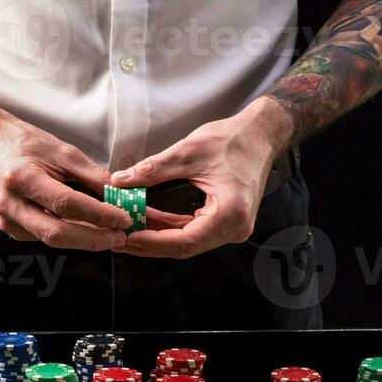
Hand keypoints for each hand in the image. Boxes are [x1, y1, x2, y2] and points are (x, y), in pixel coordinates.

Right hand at [0, 119, 131, 250]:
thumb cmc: (24, 144)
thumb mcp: (62, 151)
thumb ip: (92, 175)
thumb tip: (121, 195)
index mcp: (23, 178)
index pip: (67, 204)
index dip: (98, 215)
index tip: (124, 218)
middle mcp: (11, 204)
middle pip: (57, 233)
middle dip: (93, 239)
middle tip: (120, 237)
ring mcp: (7, 220)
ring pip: (52, 240)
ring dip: (85, 240)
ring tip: (111, 236)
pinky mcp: (10, 228)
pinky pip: (45, 237)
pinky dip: (70, 236)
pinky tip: (88, 232)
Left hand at [110, 99, 293, 258]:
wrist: (260, 134)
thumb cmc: (233, 140)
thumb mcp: (188, 152)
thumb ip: (153, 170)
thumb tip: (121, 181)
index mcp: (230, 213)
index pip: (185, 241)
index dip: (153, 242)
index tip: (128, 238)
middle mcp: (234, 228)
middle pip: (185, 246)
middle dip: (151, 242)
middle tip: (120, 237)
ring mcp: (232, 228)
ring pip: (188, 241)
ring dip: (159, 236)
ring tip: (129, 229)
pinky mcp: (227, 222)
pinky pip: (195, 232)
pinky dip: (171, 228)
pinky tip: (149, 222)